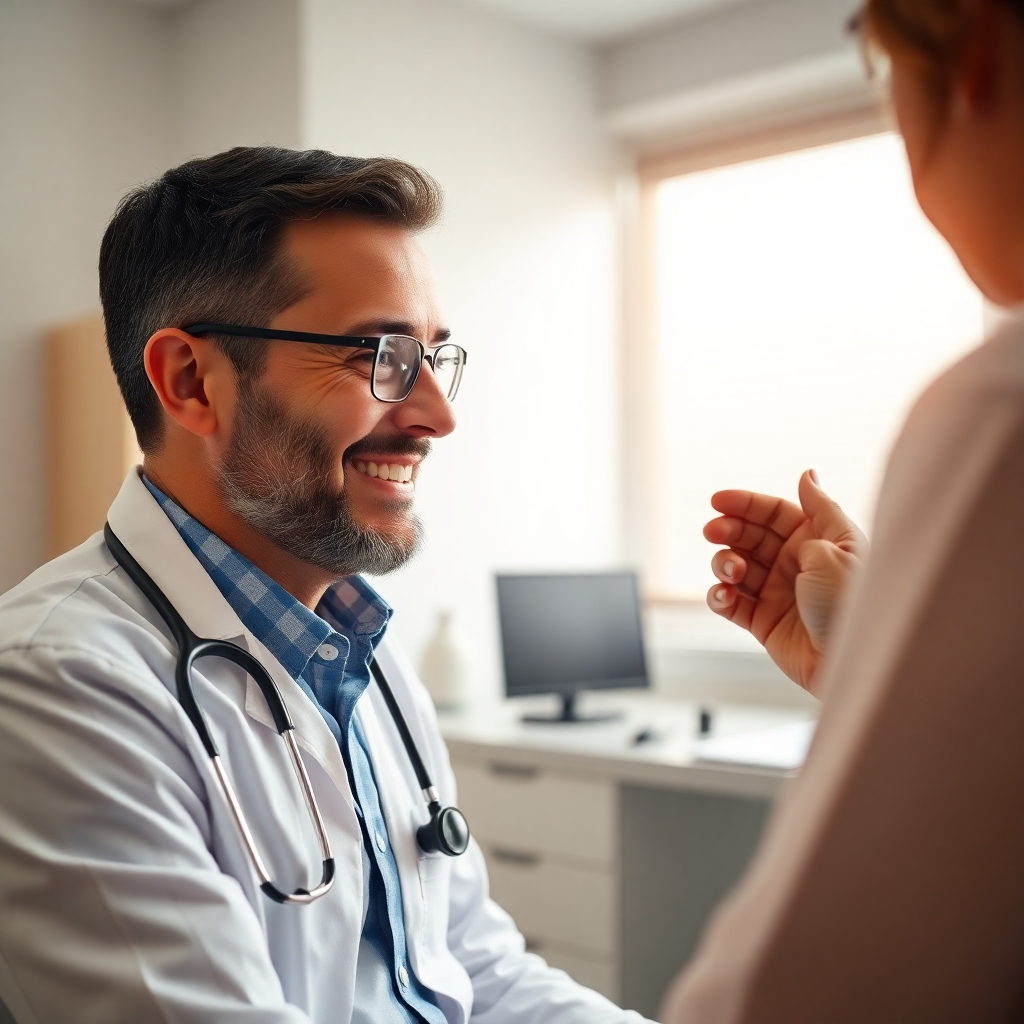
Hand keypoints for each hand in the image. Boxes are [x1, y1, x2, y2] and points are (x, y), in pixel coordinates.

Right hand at [703, 471, 865, 694]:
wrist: (847, 663)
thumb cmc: (850, 604)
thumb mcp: (841, 546)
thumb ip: (817, 509)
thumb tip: (807, 474)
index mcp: (817, 540)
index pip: (774, 513)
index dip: (746, 504)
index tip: (717, 501)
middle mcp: (795, 563)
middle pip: (750, 535)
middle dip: (728, 530)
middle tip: (713, 532)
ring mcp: (776, 592)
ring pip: (735, 566)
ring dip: (723, 562)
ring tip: (731, 571)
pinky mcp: (762, 621)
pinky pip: (729, 602)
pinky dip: (719, 596)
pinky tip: (724, 594)